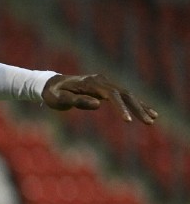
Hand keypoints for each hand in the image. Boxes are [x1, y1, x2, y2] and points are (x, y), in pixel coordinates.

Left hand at [41, 74, 157, 123]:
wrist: (50, 84)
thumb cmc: (53, 94)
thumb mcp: (60, 99)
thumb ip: (77, 101)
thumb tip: (98, 104)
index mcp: (91, 83)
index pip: (112, 95)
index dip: (121, 107)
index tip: (128, 120)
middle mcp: (101, 81)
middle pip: (125, 94)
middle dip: (138, 108)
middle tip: (149, 122)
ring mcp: (105, 83)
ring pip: (127, 94)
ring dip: (140, 106)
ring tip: (153, 119)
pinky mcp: (106, 88)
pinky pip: (123, 96)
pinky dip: (135, 104)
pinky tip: (147, 111)